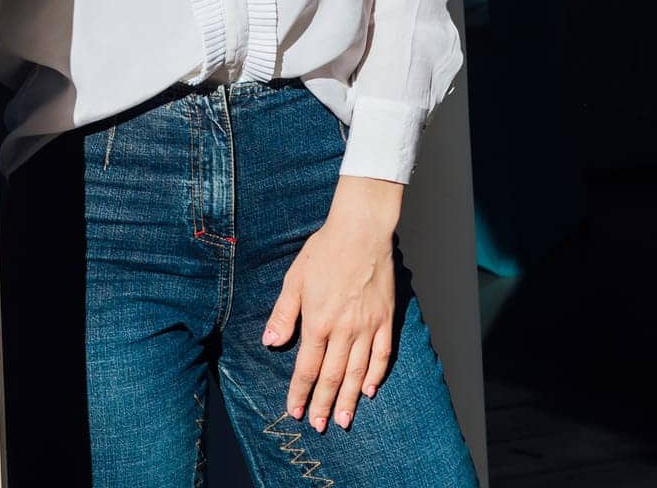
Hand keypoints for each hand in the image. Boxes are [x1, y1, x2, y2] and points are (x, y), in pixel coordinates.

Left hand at [261, 177, 401, 432]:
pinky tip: (371, 389)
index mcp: (318, 321)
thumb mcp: (295, 278)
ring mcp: (367, 326)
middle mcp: (343, 329)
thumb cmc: (324, 251)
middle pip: (332, 376)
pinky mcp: (386, 319)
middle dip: (323, 404)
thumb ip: (284, 314)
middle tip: (318, 426)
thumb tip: (270, 343)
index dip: (299, 392)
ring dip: (349, 399)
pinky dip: (376, 375)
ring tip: (344, 419)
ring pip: (358, 372)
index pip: (306, 367)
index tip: (294, 412)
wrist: (361, 230)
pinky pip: (382, 354)